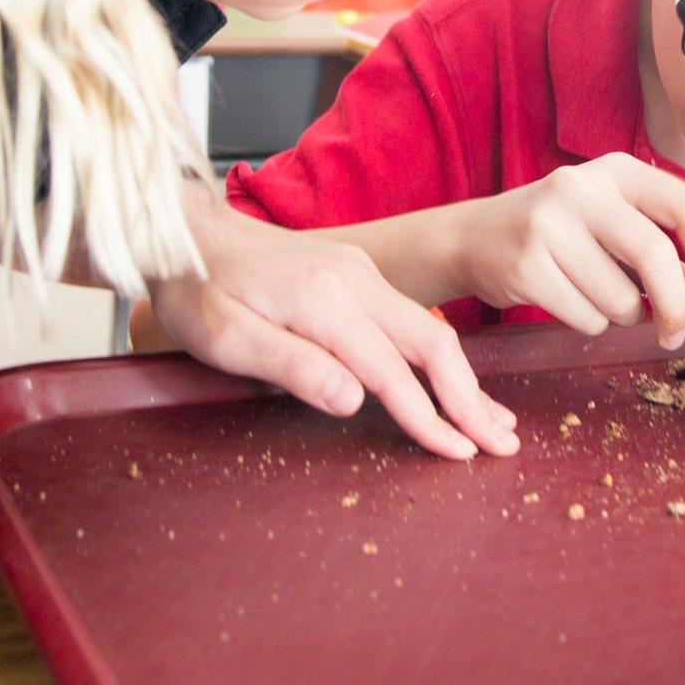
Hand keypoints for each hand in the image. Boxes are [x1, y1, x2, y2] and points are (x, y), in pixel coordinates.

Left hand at [150, 208, 519, 461]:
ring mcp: (359, 274)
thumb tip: (354, 398)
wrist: (184, 231)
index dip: (429, 418)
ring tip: (492, 419)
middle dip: (470, 398)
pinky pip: (411, 318)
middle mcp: (355, 281)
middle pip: (434, 343)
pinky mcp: (355, 275)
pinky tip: (451, 377)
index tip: (459, 454)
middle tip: (500, 444)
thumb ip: (291, 366)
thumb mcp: (225, 338)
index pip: (392, 372)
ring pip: (430, 329)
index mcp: (325, 301)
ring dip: (462, 378)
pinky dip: (439, 355)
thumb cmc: (196, 288)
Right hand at [457, 152, 684, 348]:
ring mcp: (548, 223)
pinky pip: (586, 317)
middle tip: (676, 334)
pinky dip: (591, 324)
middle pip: (655, 254)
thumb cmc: (563, 235)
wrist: (476, 239)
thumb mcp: (616, 227)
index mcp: (619, 170)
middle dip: (676, 306)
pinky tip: (571, 302)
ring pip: (620, 297)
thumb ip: (668, 258)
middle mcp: (582, 186)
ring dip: (624, 316)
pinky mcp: (525, 264)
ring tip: (600, 298)